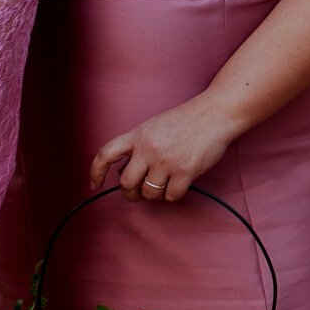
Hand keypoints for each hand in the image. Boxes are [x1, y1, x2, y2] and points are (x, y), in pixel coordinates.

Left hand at [90, 94, 238, 199]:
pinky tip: (180, 183)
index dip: (95, 172)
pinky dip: (174, 194)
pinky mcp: (185, 171)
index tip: (94, 185)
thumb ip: (139, 147)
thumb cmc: (187, 120)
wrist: (216, 113)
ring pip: (149, 193)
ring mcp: (166, 161)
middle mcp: (148, 148)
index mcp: (138, 135)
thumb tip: (125, 174)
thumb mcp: (155, 127)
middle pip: (126, 183)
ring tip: (165, 183)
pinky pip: (170, 196)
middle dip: (131, 193)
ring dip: (155, 194)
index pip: (106, 154)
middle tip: (139, 192)